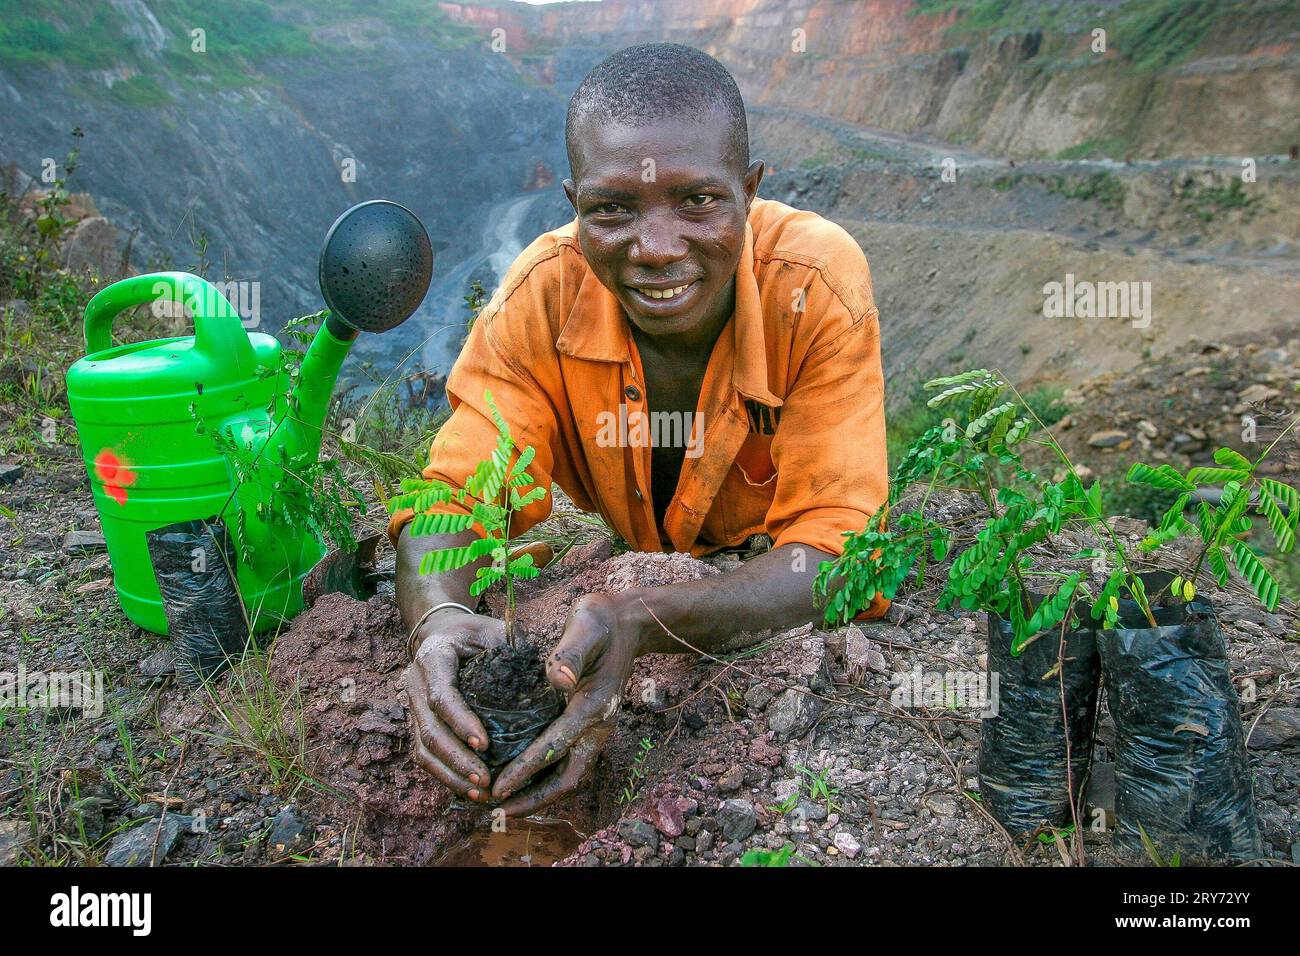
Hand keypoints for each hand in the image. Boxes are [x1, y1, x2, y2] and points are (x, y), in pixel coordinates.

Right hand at [405, 608, 505, 801]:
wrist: (441, 632)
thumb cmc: (474, 632)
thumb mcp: (494, 629)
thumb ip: (514, 646)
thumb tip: (549, 674)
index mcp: (434, 658)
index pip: (442, 695)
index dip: (461, 722)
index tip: (485, 745)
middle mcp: (416, 685)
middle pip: (429, 731)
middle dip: (457, 760)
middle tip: (486, 781)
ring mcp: (413, 707)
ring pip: (423, 750)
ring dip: (450, 775)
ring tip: (481, 793)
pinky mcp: (418, 723)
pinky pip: (426, 755)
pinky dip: (446, 774)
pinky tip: (469, 789)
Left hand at [492, 592, 640, 814]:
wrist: (626, 622)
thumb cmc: (600, 621)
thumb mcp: (585, 627)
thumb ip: (570, 654)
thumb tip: (558, 679)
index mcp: (593, 705)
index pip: (556, 746)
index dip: (526, 770)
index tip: (499, 788)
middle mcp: (597, 725)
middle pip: (568, 778)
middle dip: (534, 798)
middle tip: (498, 810)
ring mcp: (594, 728)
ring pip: (568, 775)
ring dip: (538, 793)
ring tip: (504, 805)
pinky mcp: (587, 725)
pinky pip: (565, 761)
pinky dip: (543, 776)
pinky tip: (518, 779)